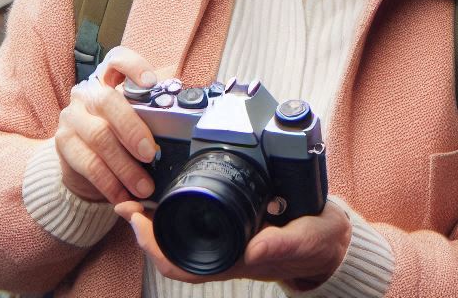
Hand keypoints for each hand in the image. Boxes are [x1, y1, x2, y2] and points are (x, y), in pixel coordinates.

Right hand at [54, 47, 162, 203]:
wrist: (81, 162)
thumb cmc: (117, 134)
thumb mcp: (134, 119)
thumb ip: (152, 116)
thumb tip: (185, 124)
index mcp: (107, 79)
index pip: (117, 60)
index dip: (133, 66)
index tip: (151, 83)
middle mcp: (86, 93)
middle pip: (108, 102)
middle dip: (132, 129)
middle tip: (151, 153)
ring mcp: (71, 117)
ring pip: (99, 137)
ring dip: (125, 166)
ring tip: (144, 186)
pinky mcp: (63, 143)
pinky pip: (88, 164)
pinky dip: (109, 183)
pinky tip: (123, 196)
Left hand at [114, 197, 352, 290]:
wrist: (333, 244)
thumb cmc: (319, 243)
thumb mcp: (307, 239)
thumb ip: (284, 243)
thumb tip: (254, 249)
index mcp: (237, 259)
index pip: (183, 264)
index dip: (154, 247)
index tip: (136, 221)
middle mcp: (225, 253)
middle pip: (171, 250)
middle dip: (144, 229)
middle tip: (125, 201)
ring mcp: (227, 241)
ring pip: (180, 238)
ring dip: (156, 219)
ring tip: (138, 195)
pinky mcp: (234, 227)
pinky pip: (196, 224)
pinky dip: (176, 209)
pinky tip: (168, 192)